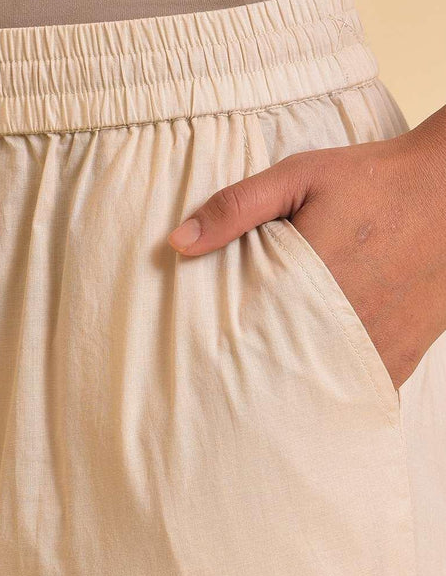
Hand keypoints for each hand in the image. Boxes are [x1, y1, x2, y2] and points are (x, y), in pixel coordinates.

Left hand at [167, 105, 445, 389]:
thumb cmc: (373, 180)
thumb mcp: (299, 177)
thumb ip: (236, 207)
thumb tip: (177, 243)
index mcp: (306, 281)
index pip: (244, 337)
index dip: (217, 353)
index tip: (195, 365)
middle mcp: (341, 323)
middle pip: (275, 374)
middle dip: (247, 382)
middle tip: (219, 396)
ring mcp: (373, 346)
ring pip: (315, 392)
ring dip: (288, 394)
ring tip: (260, 398)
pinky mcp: (398, 358)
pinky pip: (356, 393)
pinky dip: (331, 396)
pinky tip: (308, 394)